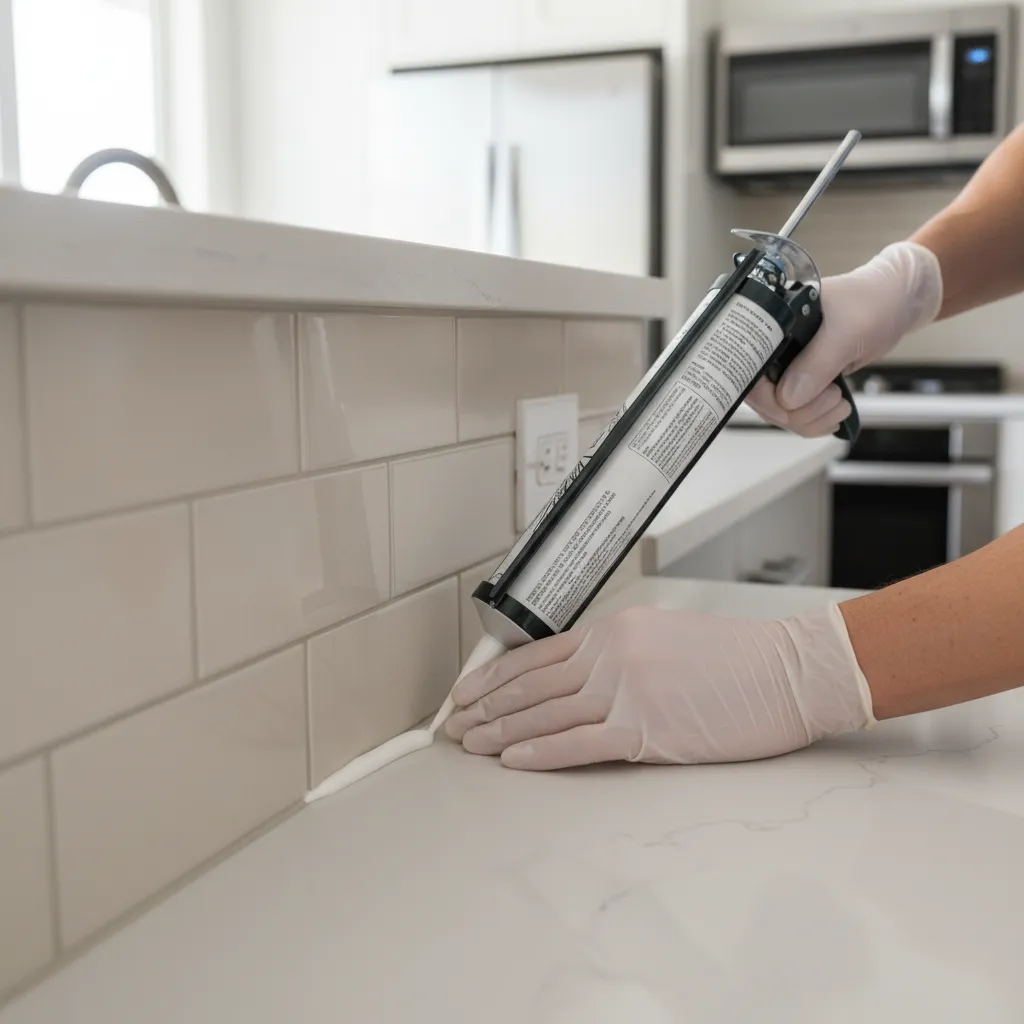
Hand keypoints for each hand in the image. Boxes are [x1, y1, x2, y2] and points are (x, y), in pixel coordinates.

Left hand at [445, 605, 874, 770]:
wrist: (788, 671)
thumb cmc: (736, 658)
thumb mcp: (665, 637)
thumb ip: (617, 655)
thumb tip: (576, 680)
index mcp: (614, 629)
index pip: (536, 655)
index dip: (496, 677)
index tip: (470, 692)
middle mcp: (611, 654)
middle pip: (531, 685)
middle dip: (486, 707)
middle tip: (455, 724)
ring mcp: (626, 691)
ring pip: (546, 713)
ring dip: (502, 731)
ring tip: (472, 744)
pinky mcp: (646, 728)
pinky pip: (580, 743)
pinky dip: (541, 752)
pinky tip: (513, 760)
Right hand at [746, 240, 942, 435]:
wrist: (896, 302)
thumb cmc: (873, 302)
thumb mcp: (847, 332)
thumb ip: (816, 364)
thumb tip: (788, 398)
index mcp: (772, 324)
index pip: (746, 369)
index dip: (765, 394)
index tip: (794, 402)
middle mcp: (772, 346)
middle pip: (761, 398)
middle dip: (796, 411)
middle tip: (831, 398)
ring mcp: (786, 364)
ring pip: (778, 411)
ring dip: (809, 419)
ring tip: (838, 403)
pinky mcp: (801, 379)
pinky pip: (793, 413)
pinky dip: (813, 421)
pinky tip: (833, 412)